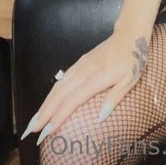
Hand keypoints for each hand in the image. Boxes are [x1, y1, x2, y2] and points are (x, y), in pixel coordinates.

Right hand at [21, 31, 148, 144]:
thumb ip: (114, 98)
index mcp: (97, 78)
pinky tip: (48, 100)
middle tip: (33, 129)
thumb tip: (100, 118)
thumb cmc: (133, 59)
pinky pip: (63, 78)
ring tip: (36, 119)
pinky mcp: (80, 61)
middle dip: (45, 112)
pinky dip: (53, 91)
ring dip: (45, 102)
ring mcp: (81, 65)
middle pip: (60, 94)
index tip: (48, 130)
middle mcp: (85, 71)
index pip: (73, 100)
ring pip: (59, 86)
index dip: (59, 116)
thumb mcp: (130, 80)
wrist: (129, 34)